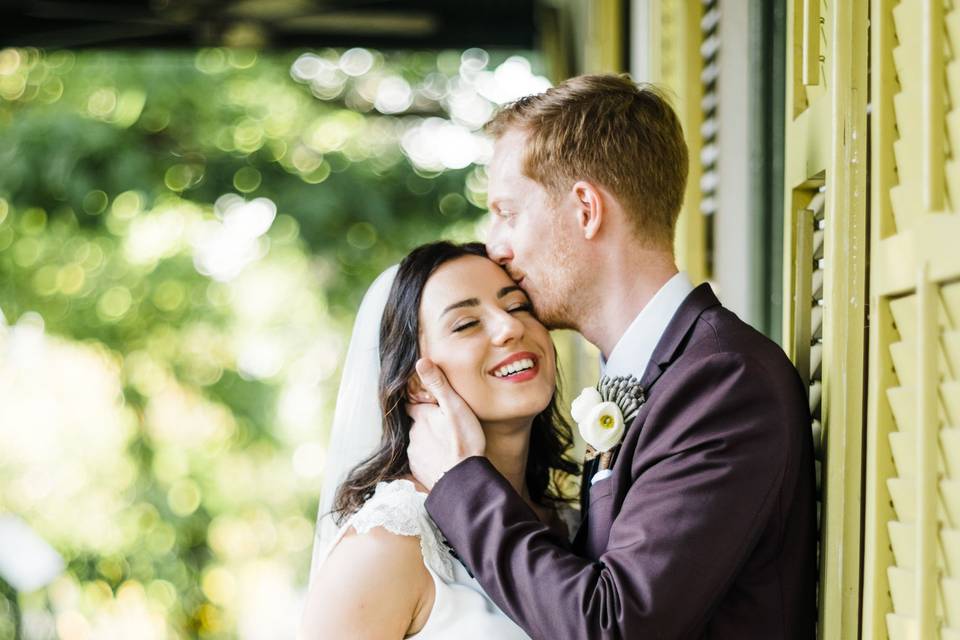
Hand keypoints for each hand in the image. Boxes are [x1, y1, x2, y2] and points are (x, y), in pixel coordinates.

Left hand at [406, 358, 484, 489]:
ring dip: (429, 443)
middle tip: (445, 428)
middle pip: (417, 425)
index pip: (413, 405)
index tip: (430, 405)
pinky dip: (430, 459)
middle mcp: (413, 435)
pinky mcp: (418, 471)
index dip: (422, 404)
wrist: (463, 480)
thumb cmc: (463, 441)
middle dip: (426, 425)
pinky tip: (444, 461)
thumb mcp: (455, 407)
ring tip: (447, 446)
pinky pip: (421, 461)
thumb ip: (438, 384)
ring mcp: (414, 454)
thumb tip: (420, 361)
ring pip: (419, 443)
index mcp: (421, 417)